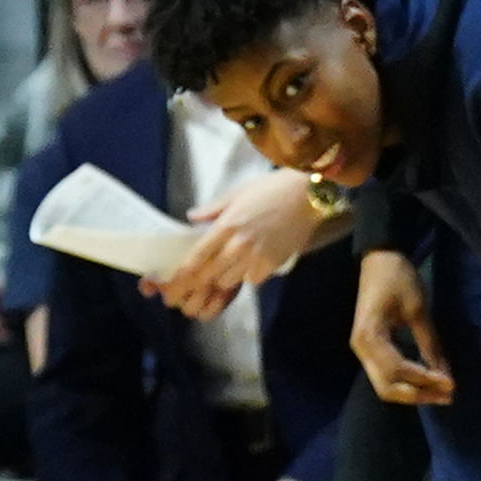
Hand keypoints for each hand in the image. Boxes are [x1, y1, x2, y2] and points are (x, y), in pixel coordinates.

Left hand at [152, 170, 323, 319]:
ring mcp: (256, 256)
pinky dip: (246, 279)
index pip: (196, 257)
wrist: (308, 195)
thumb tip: (191, 217)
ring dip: (220, 281)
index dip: (181, 274)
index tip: (171, 284)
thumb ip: (212, 209)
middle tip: (187, 292)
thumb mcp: (237, 193)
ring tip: (217, 278)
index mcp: (225, 226)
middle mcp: (238, 245)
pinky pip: (252, 281)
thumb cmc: (271, 189)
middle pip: (208, 275)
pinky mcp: (273, 264)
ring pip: (228, 282)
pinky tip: (247, 270)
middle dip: (196, 285)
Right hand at [350, 250, 453, 406]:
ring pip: (384, 385)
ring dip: (412, 393)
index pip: (399, 369)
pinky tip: (424, 384)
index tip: (452, 384)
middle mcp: (361, 349)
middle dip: (417, 395)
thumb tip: (445, 374)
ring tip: (439, 394)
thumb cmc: (398, 279)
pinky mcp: (369, 349)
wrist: (379, 260)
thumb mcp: (418, 310)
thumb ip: (430, 344)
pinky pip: (385, 375)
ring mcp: (362, 351)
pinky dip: (405, 384)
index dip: (426, 380)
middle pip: (387, 387)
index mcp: (370, 337)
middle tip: (447, 396)